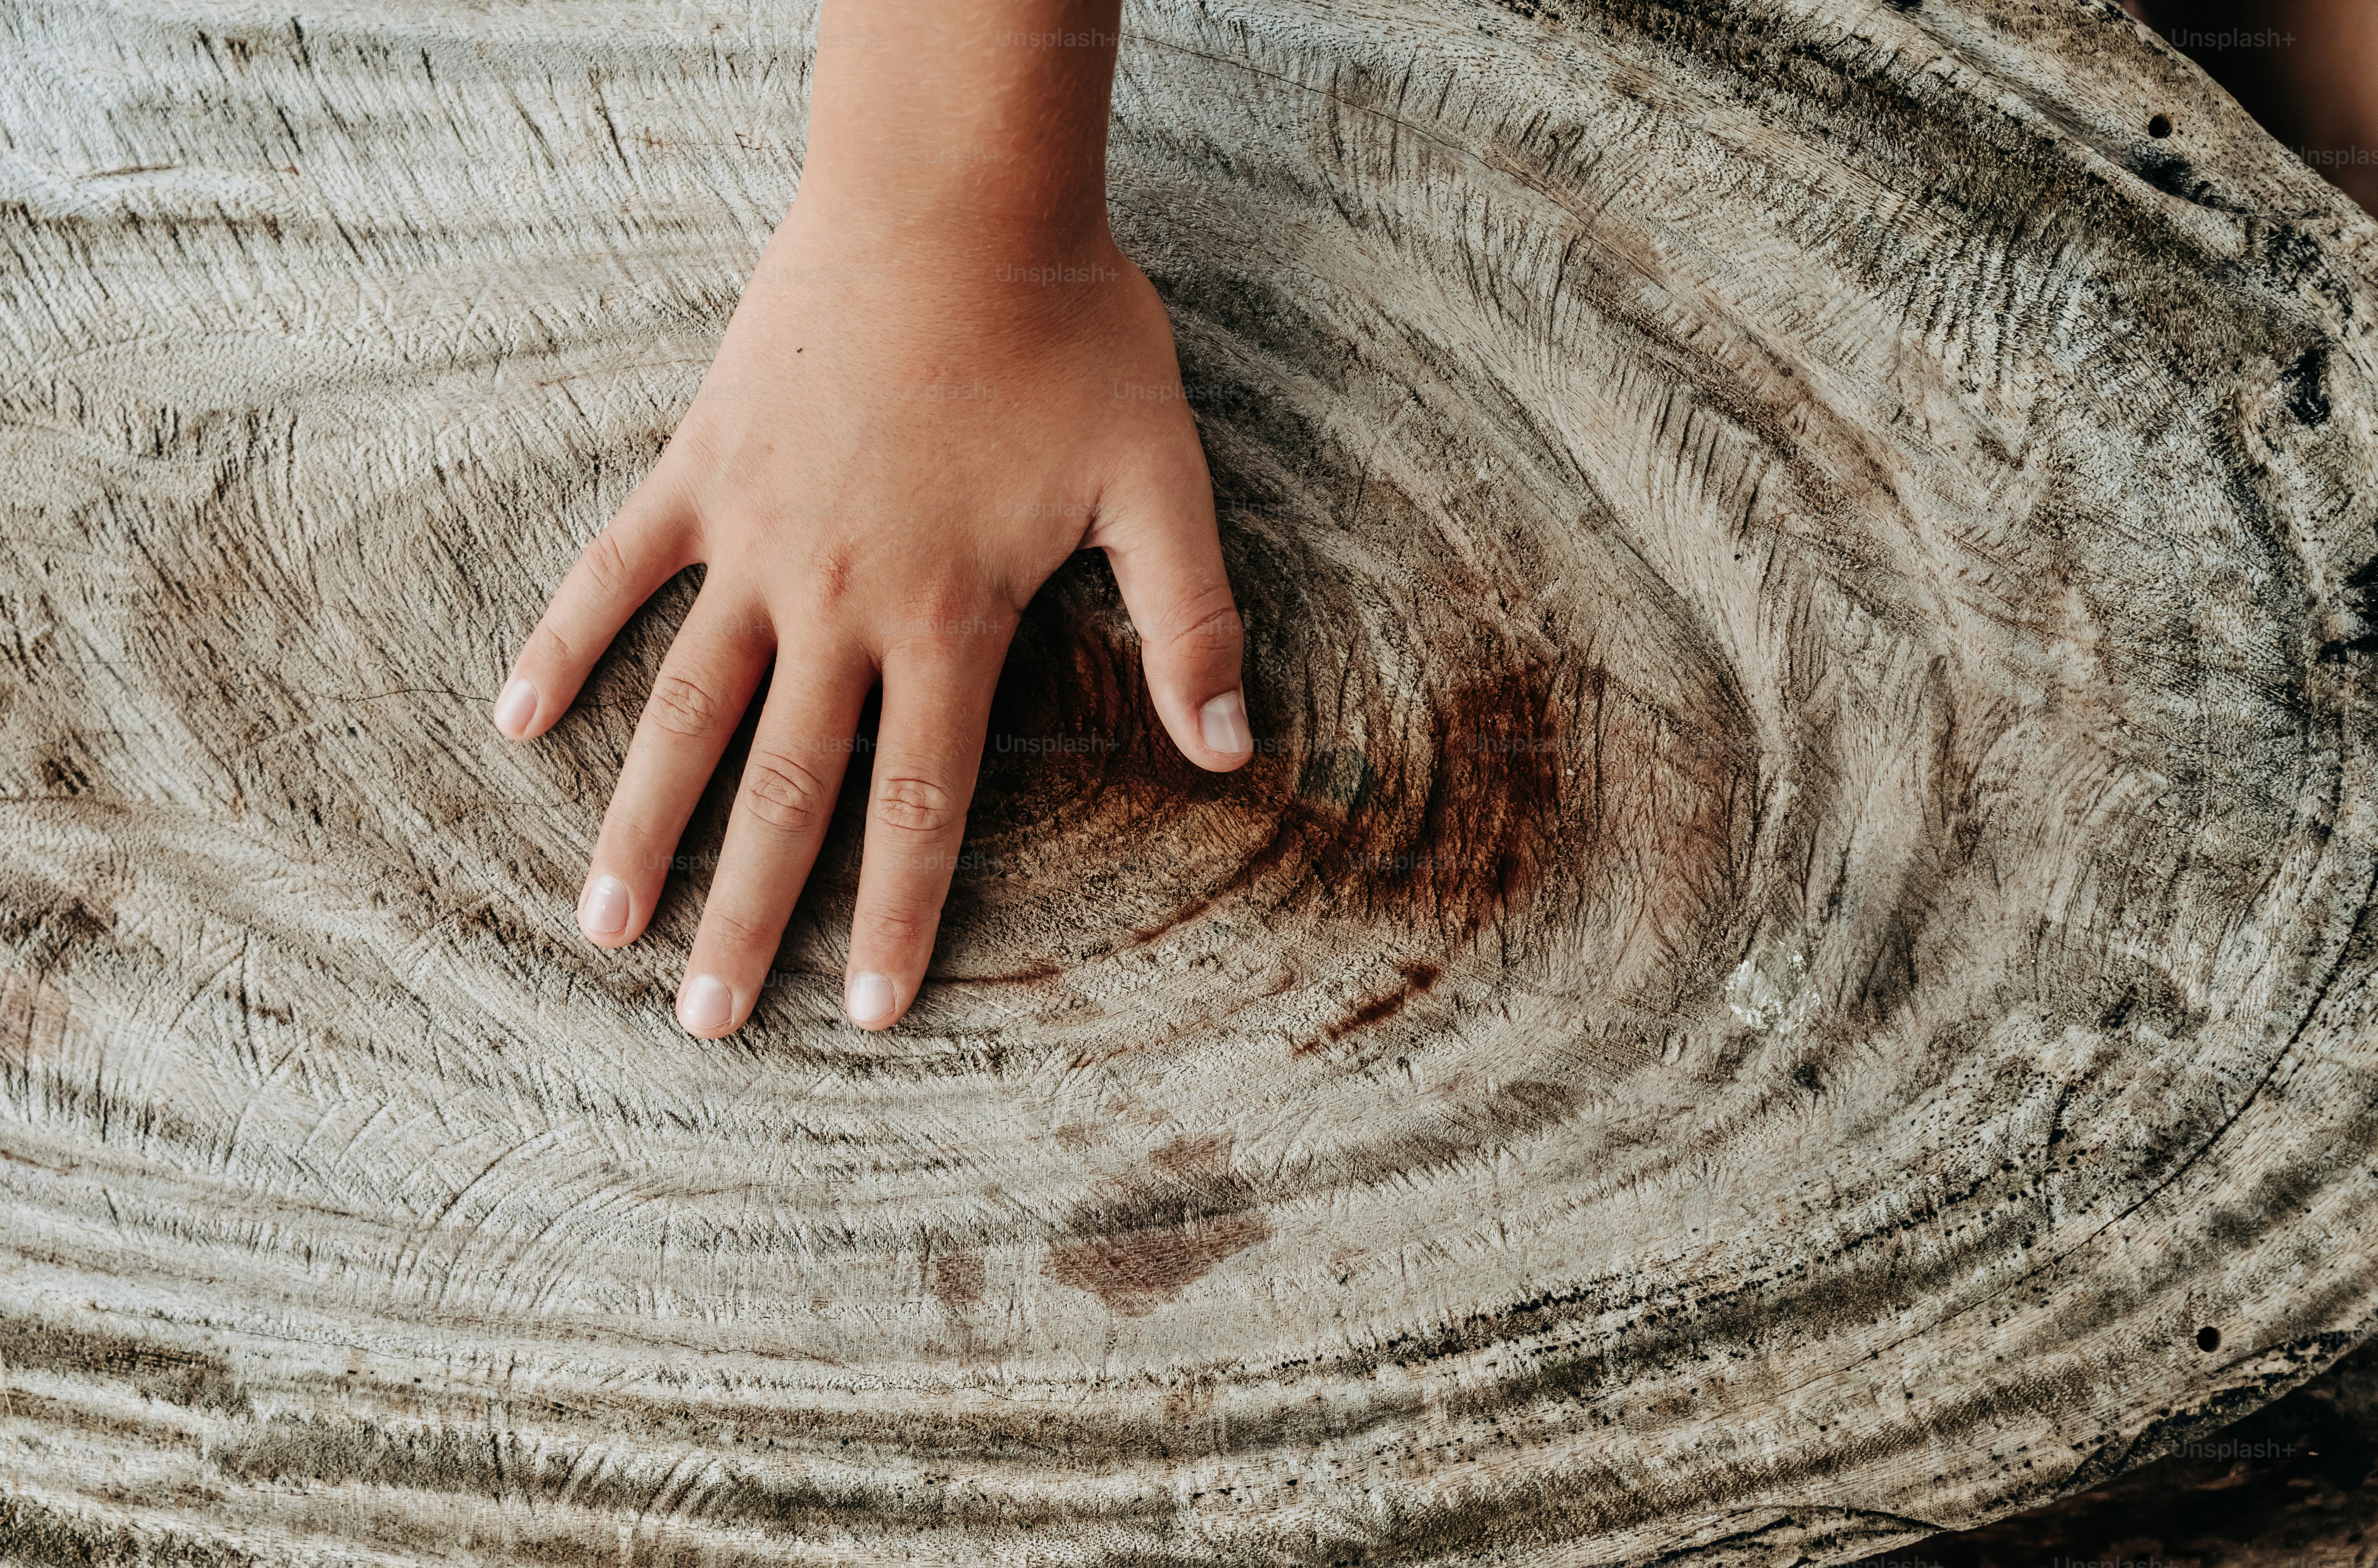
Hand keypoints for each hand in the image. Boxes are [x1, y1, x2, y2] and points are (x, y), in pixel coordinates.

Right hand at [490, 201, 1249, 1036]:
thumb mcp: (1161, 482)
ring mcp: (756, 533)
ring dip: (641, 824)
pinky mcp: (702, 462)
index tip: (867, 1014)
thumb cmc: (1071, 333)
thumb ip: (1193, 623)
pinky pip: (616, 570)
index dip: (897, 917)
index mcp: (949, 616)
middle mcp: (839, 598)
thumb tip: (1233, 752)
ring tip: (600, 925)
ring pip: (685, 708)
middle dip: (748, 917)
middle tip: (706, 1024)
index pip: (920, 804)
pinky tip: (512, 720)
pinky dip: (560, 641)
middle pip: (785, 790)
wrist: (957, 194)